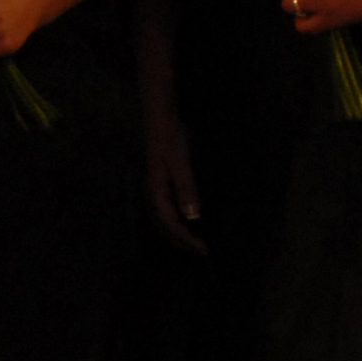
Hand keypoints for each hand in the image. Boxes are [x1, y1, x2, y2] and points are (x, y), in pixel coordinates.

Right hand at [142, 102, 204, 254]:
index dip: (186, 237)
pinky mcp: (168, 172)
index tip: (204, 248)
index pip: (170, 221)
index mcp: (157, 189)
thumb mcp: (180, 162)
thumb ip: (186, 188)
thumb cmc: (170, 136)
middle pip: (168, 220)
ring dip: (185, 224)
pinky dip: (186, 210)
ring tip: (201, 234)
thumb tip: (193, 217)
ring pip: (171, 210)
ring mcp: (162, 180)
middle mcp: (157, 188)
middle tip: (203, 248)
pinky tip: (197, 209)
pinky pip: (176, 199)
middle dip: (184, 236)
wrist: (160, 111)